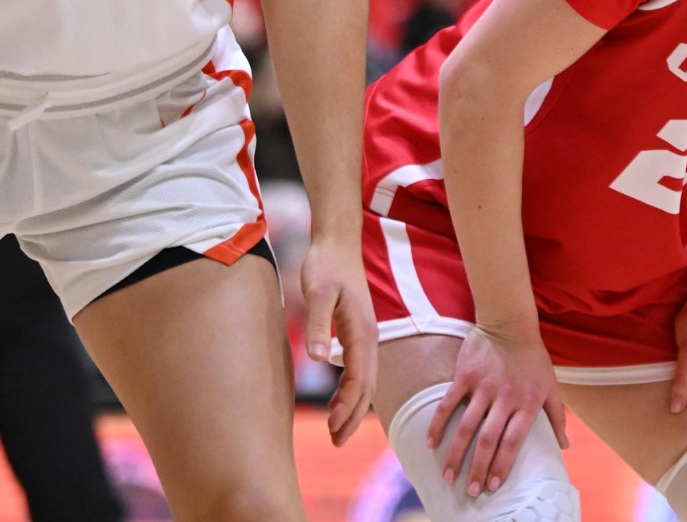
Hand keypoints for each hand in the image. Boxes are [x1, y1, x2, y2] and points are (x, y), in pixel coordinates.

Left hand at [300, 234, 376, 445]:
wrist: (337, 244)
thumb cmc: (325, 266)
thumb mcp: (316, 293)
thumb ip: (318, 326)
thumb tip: (319, 360)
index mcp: (363, 332)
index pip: (359, 380)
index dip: (348, 407)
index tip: (332, 427)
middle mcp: (370, 338)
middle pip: (367, 388)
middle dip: (353, 417)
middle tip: (336, 442)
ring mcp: (367, 336)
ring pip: (366, 382)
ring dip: (353, 408)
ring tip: (336, 431)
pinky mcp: (359, 333)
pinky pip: (360, 371)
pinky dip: (351, 392)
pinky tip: (337, 402)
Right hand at [430, 325, 568, 498]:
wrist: (510, 323)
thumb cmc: (533, 357)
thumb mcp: (551, 386)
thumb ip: (557, 417)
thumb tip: (565, 445)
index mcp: (526, 404)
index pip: (512, 443)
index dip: (501, 467)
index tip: (493, 485)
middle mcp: (504, 399)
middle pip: (488, 441)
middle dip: (477, 469)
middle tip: (470, 492)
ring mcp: (483, 387)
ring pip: (466, 428)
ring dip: (456, 455)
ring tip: (448, 476)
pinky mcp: (465, 376)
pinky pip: (448, 405)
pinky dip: (437, 425)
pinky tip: (430, 444)